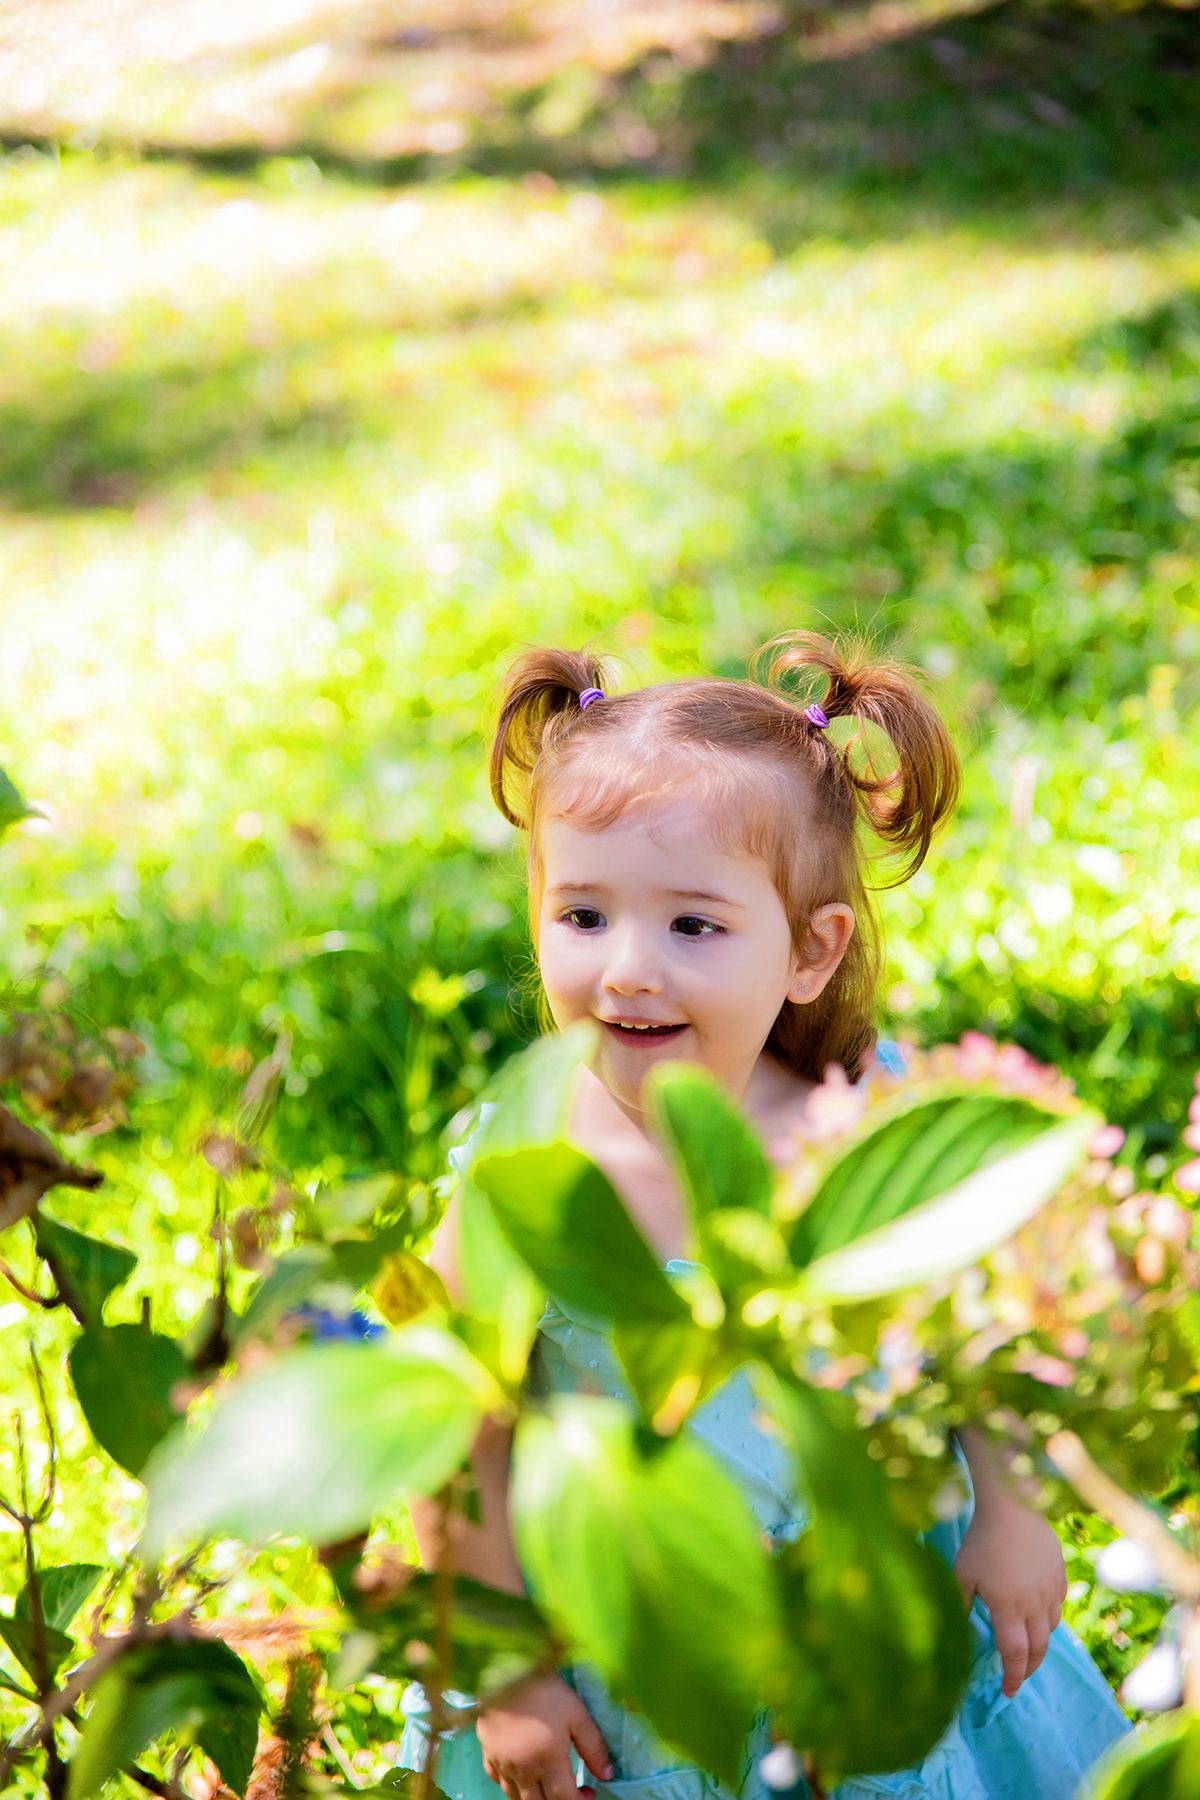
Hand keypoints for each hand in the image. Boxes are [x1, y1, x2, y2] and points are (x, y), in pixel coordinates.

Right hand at [477, 1671, 613, 1799]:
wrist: (507, 1667)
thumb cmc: (545, 1689)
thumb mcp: (578, 1714)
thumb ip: (594, 1747)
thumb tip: (607, 1774)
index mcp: (547, 1762)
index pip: (565, 1799)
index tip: (590, 1790)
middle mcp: (522, 1770)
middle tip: (570, 1788)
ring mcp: (502, 1762)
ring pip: (516, 1796)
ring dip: (534, 1796)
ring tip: (547, 1781)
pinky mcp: (487, 1750)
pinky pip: (496, 1779)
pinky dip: (510, 1782)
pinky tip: (520, 1770)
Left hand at [954, 1496, 1066, 1697]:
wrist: (1013, 1505)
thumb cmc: (981, 1539)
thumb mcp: (962, 1574)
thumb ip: (961, 1606)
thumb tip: (959, 1631)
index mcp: (1009, 1608)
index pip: (1015, 1655)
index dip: (1013, 1678)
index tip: (1008, 1692)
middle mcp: (1035, 1605)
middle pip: (1038, 1650)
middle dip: (1028, 1670)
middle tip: (1017, 1677)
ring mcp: (1051, 1590)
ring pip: (1050, 1630)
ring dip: (1039, 1646)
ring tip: (1027, 1651)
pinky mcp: (1060, 1576)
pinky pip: (1058, 1607)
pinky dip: (1048, 1620)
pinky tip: (1037, 1617)